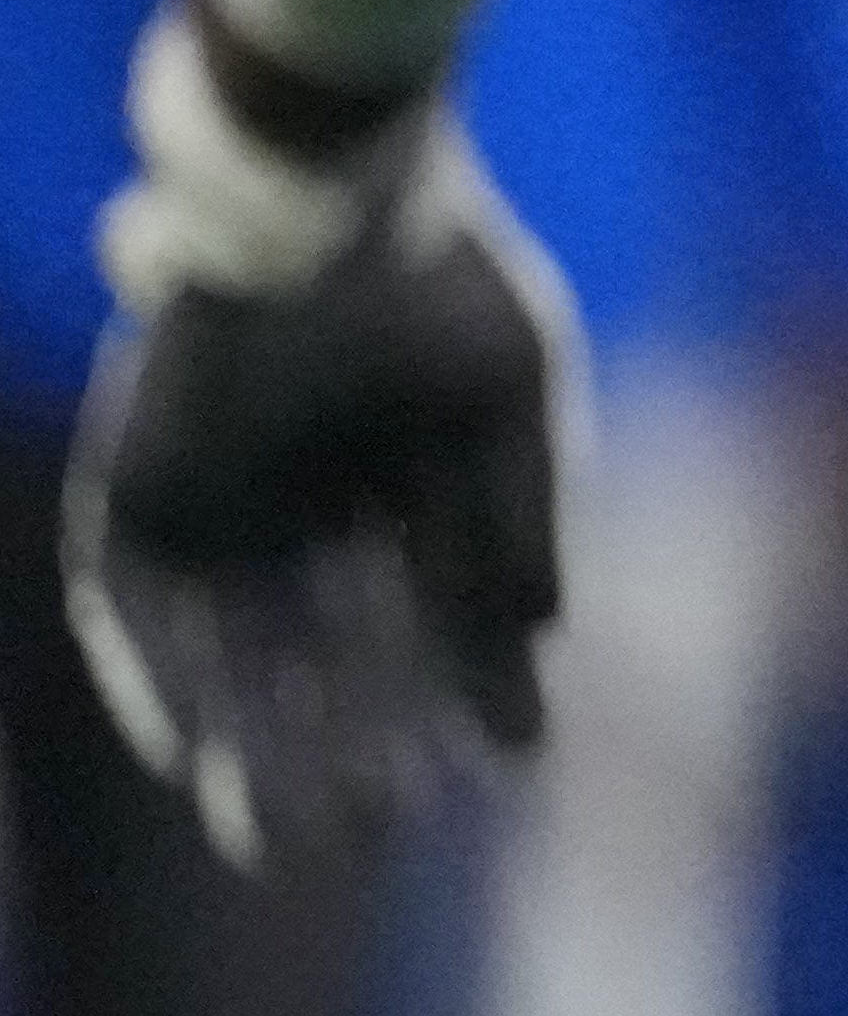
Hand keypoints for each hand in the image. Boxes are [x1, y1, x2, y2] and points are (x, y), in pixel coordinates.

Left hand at [65, 6, 580, 868]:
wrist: (330, 184)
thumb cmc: (441, 276)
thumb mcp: (518, 400)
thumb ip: (523, 520)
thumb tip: (544, 653)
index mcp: (405, 497)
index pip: (430, 633)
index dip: (460, 704)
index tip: (500, 765)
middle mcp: (308, 521)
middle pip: (328, 670)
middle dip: (353, 754)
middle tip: (381, 824)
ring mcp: (218, 516)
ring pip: (234, 666)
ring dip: (256, 751)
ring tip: (286, 831)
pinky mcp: (136, 505)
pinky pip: (141, 624)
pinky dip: (169, 689)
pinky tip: (207, 749)